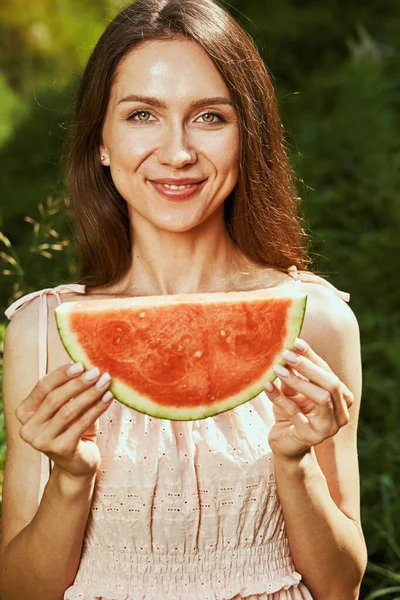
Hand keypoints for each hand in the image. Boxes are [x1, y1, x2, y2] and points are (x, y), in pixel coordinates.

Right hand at [15, 363, 113, 479]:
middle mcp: (28, 428)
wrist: (77, 463)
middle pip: (55, 398)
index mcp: (24, 412)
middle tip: (97, 372)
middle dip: (78, 383)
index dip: (62, 374)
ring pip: (68, 411)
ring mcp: (42, 441)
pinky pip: (82, 424)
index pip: (42, 387)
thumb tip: (86, 365)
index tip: (81, 364)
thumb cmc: (72, 429)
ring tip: (105, 382)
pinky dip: (97, 409)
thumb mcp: (66, 407)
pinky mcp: (60, 450)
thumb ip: (68, 389)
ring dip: (90, 394)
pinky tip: (109, 398)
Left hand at [264, 338, 353, 460]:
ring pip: (321, 398)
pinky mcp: (311, 436)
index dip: (312, 356)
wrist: (286, 444)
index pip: (328, 372)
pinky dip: (279, 397)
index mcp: (342, 398)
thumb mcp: (294, 390)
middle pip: (332, 384)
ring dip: (298, 381)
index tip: (295, 342)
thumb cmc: (292, 412)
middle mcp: (341, 413)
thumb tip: (287, 347)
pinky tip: (267, 386)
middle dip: (309, 367)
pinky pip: (295, 413)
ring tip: (277, 369)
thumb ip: (295, 372)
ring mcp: (328, 427)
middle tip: (286, 354)